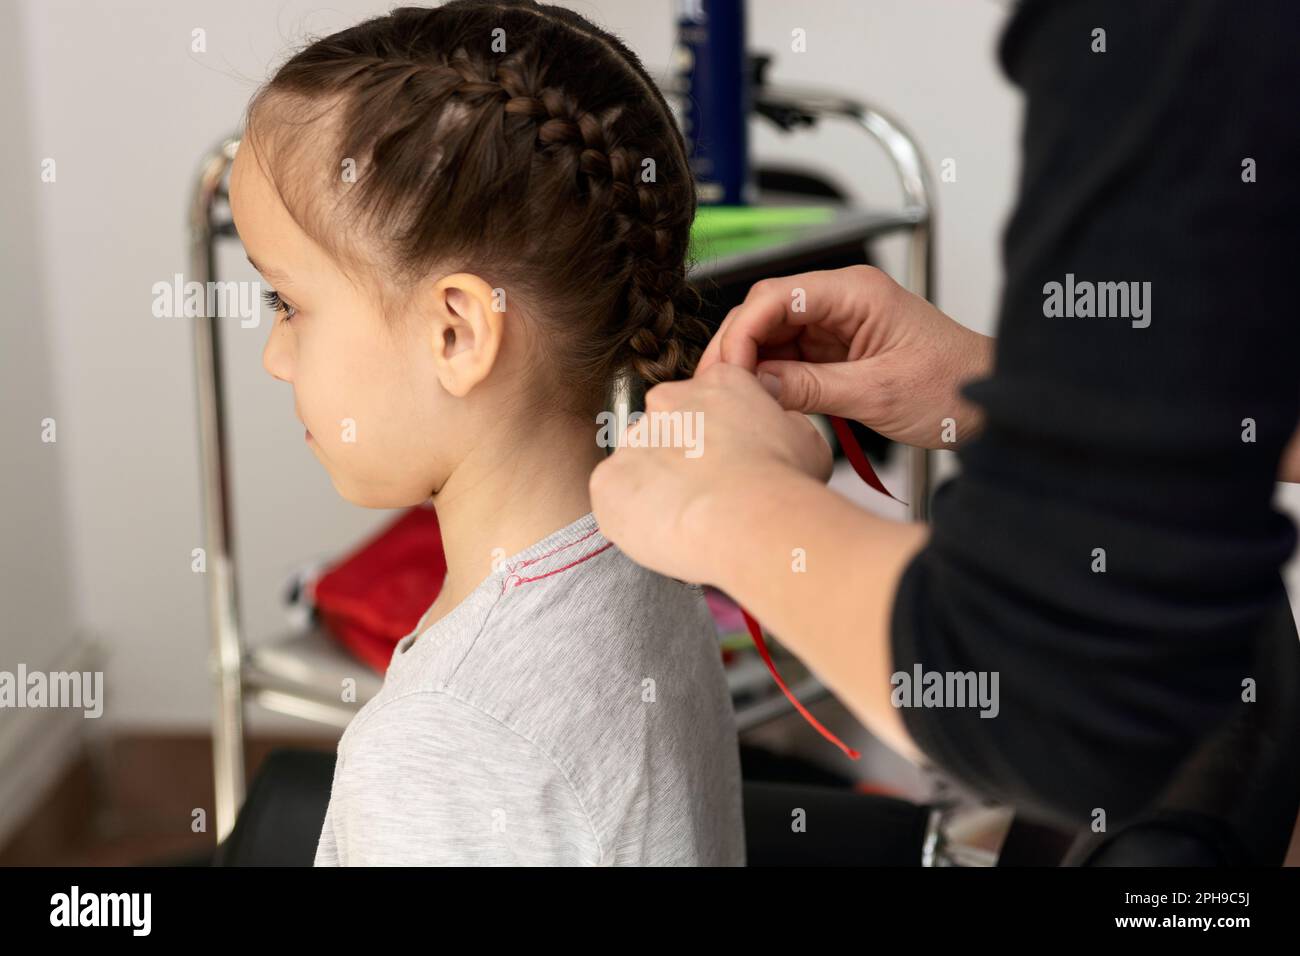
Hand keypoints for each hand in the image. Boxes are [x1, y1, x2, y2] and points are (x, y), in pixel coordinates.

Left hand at [590, 363, 830, 585]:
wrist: (750, 519)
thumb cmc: (784, 483)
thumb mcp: (805, 437)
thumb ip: (780, 422)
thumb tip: (772, 424)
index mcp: (716, 384)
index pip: (705, 402)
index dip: (715, 438)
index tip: (724, 464)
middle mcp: (667, 402)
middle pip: (666, 430)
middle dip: (680, 460)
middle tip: (705, 495)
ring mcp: (632, 440)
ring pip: (638, 466)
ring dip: (655, 488)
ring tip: (688, 518)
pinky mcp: (607, 481)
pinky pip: (613, 498)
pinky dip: (632, 515)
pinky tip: (664, 529)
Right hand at [698, 265, 994, 448]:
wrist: (991, 405)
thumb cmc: (954, 387)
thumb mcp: (877, 393)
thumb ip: (810, 388)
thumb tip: (754, 388)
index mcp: (855, 292)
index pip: (775, 297)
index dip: (742, 333)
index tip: (727, 373)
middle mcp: (842, 300)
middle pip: (765, 312)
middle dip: (735, 348)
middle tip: (715, 390)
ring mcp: (837, 325)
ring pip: (771, 336)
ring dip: (748, 365)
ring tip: (731, 401)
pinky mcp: (836, 350)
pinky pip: (788, 358)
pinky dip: (768, 378)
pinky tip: (756, 401)